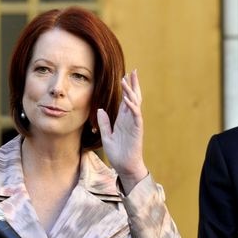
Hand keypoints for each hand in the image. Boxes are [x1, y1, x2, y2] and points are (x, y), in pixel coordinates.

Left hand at [97, 69, 147, 192]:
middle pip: (133, 98)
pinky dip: (133, 107)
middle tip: (134, 71)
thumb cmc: (117, 153)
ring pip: (135, 104)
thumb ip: (104, 123)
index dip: (126, 88)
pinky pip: (136, 116)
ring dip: (131, 92)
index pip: (126, 100)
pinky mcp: (137, 130)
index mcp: (123, 120)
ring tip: (127, 80)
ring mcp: (134, 124)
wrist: (125, 166)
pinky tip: (129, 99)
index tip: (124, 76)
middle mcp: (130, 119)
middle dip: (133, 85)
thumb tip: (100, 109)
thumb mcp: (107, 136)